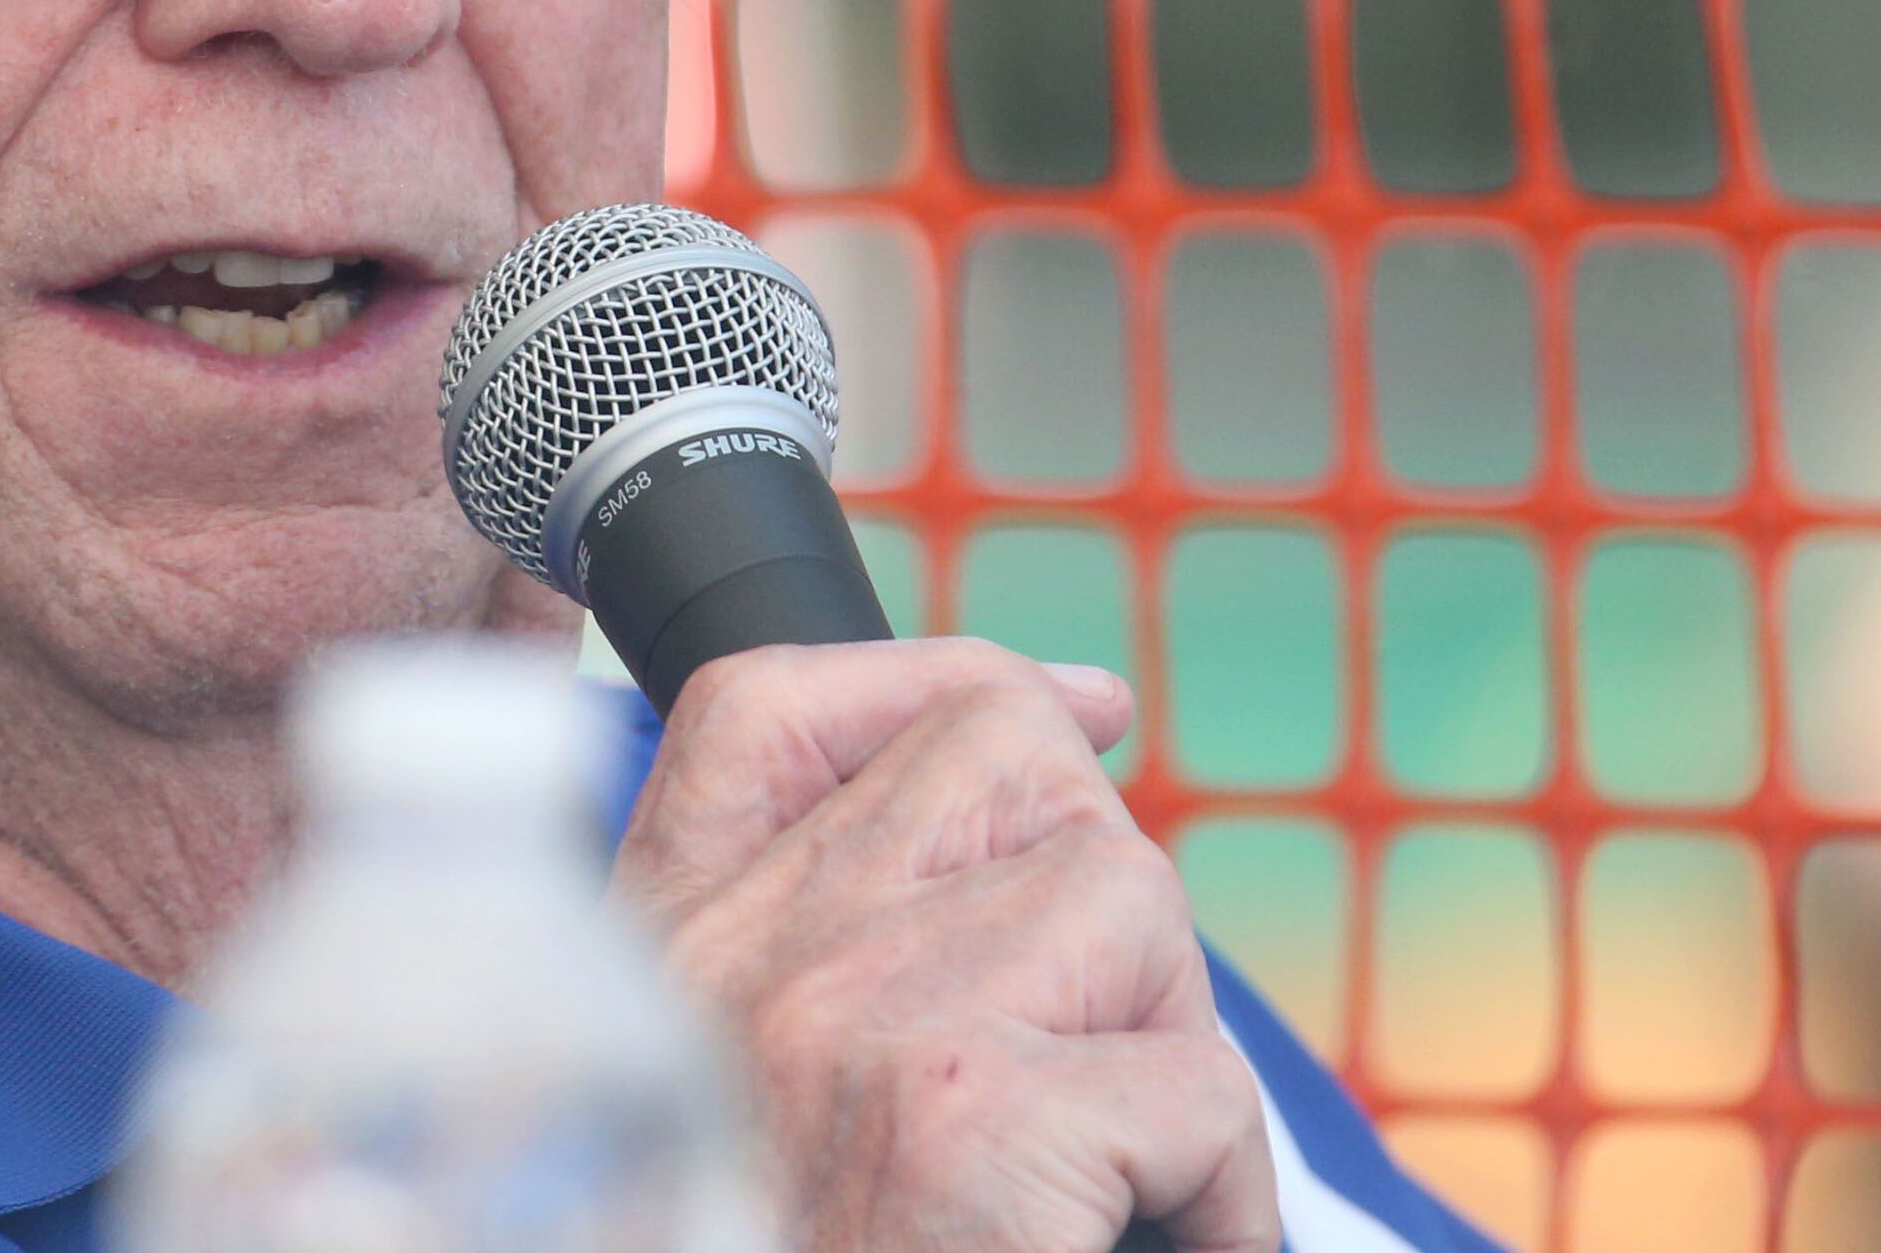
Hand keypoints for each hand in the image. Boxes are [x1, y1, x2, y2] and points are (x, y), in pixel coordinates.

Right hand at [613, 639, 1278, 1252]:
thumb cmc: (750, 1237)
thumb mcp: (715, 1088)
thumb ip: (806, 948)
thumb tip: (1066, 731)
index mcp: (659, 949)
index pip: (775, 703)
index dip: (950, 683)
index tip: (1081, 717)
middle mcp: (736, 958)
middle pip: (1000, 761)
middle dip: (1102, 886)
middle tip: (1101, 1060)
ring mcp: (848, 1027)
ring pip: (1124, 897)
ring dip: (1168, 1043)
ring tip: (1123, 1180)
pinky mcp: (970, 1130)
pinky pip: (1191, 1084)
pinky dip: (1221, 1192)